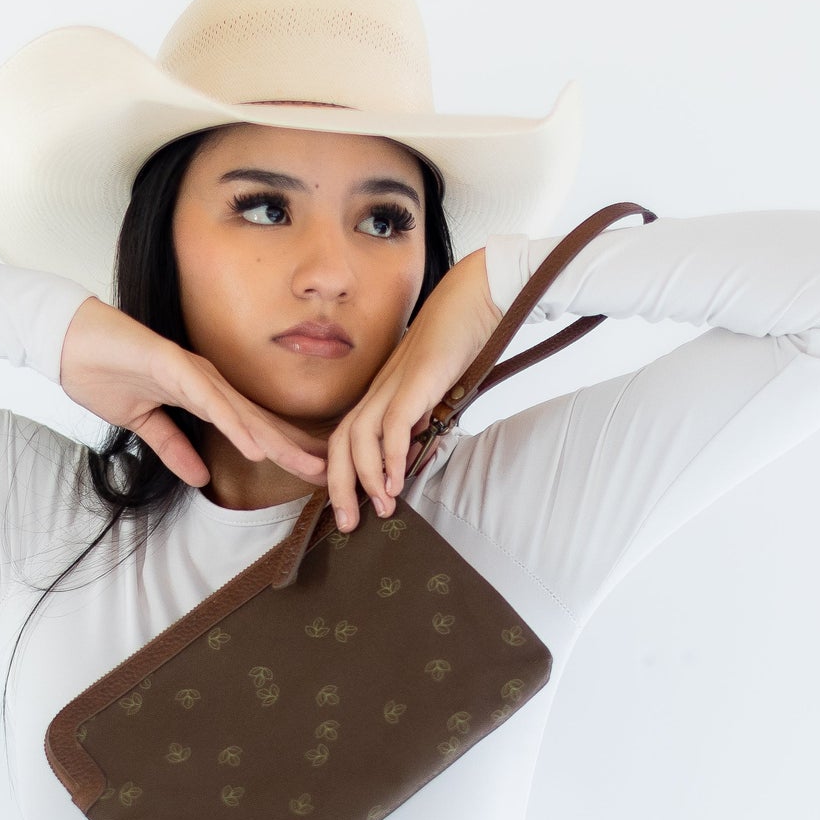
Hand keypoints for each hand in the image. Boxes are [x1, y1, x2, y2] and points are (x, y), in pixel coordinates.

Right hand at [57, 296, 329, 490]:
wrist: (68, 342)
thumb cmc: (105, 373)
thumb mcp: (143, 423)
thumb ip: (173, 447)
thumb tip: (199, 478)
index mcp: (203, 394)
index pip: (251, 427)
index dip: (284, 449)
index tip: (313, 472)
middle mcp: (207, 381)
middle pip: (259, 421)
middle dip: (296, 448)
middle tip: (332, 473)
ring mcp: (192, 373)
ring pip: (242, 413)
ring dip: (276, 441)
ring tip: (306, 465)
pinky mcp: (171, 367)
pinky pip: (208, 402)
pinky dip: (233, 425)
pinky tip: (255, 446)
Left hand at [322, 248, 502, 530]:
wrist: (480, 295)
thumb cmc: (463, 338)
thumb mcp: (441, 389)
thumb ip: (426, 417)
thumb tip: (421, 448)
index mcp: (382, 392)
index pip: (346, 438)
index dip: (342, 474)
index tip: (352, 505)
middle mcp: (379, 390)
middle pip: (339, 444)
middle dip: (339, 488)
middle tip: (348, 524)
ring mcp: (393, 384)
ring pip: (357, 439)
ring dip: (366, 480)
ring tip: (381, 508)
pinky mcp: (414, 381)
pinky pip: (390, 427)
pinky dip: (390, 459)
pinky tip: (396, 484)